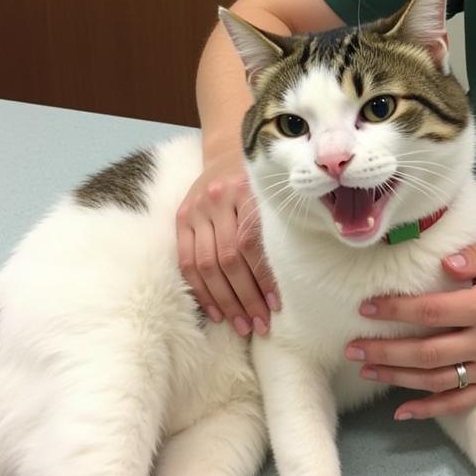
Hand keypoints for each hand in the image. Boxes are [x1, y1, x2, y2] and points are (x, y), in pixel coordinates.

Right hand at [175, 146, 278, 335]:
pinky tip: (216, 312)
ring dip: (225, 301)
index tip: (277, 305)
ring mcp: (196, 208)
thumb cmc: (259, 180)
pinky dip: (201, 291)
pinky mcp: (180, 218)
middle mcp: (217, 198)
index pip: (251, 244)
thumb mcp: (271, 193)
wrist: (227, 150)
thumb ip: (276, 225)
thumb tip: (294, 275)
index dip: (263, 278)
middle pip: (229, 258)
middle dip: (246, 297)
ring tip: (242, 325)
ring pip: (206, 264)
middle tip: (260, 324)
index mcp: (245, 190)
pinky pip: (186, 262)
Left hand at [345, 240, 475, 420]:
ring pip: (437, 380)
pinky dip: (429, 409)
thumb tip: (443, 264)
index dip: (397, 310)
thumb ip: (472, 255)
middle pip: (428, 351)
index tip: (366, 308)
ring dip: (398, 377)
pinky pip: (459, 403)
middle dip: (386, 351)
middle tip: (353, 348)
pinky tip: (401, 410)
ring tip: (365, 370)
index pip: (433, 311)